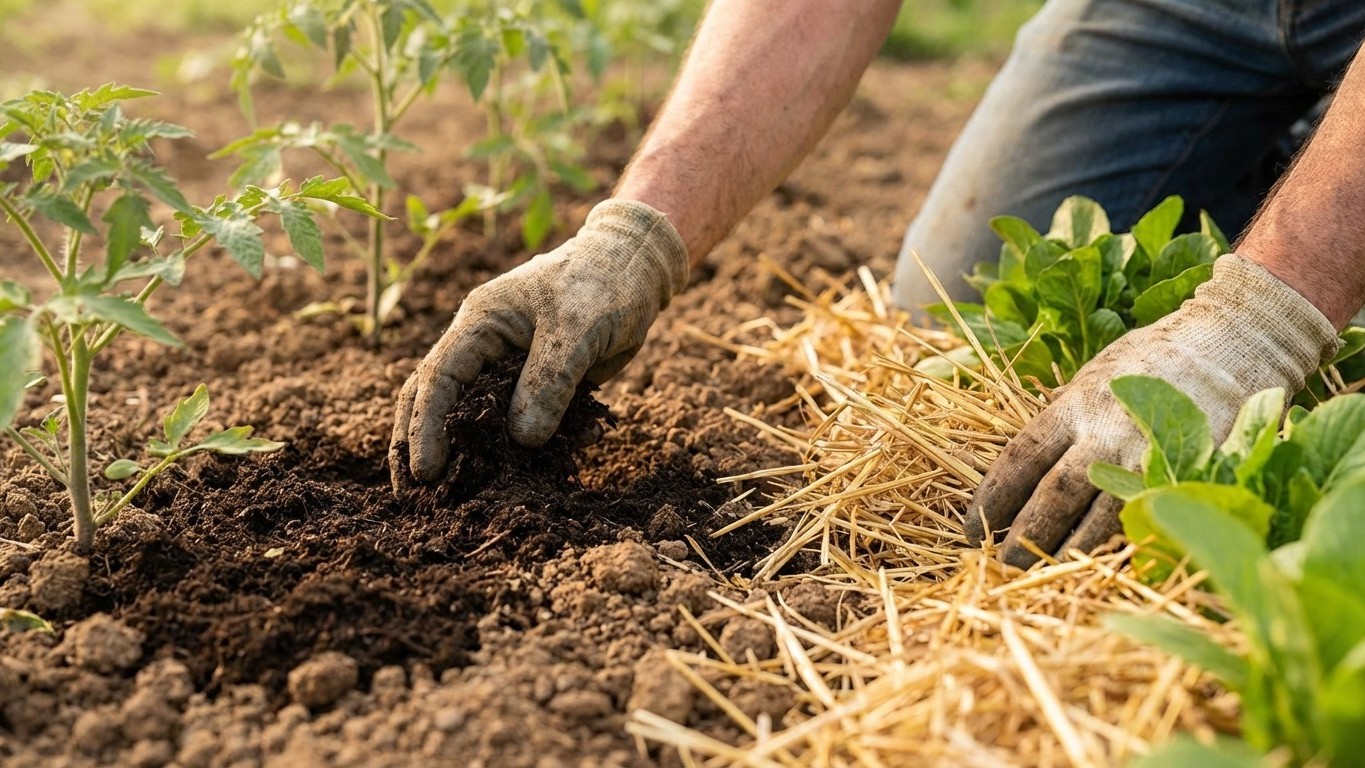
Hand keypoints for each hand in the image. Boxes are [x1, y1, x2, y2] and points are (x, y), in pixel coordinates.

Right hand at [390, 199, 687, 487]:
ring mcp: (505, 366)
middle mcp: (482, 346)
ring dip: (458, 454)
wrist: (635, 269)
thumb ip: (549, 382)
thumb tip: (522, 438)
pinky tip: (503, 482)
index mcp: (480, 323)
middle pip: (433, 398)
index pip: (438, 378)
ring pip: (469, 415)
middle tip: (411, 495)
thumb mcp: (577, 331)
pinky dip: (507, 451)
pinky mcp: (534, 384)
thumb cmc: (602, 285)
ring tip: (442, 499)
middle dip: (418, 444)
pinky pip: (512, 422)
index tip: (425, 472)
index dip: (427, 427)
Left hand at [967, 254, 1340, 567]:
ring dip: (1068, 553)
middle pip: (1055, 497)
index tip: (971, 528)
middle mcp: (1108, 434)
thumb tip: (1028, 462)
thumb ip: (1062, 418)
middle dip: (1025, 536)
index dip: (991, 498)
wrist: (1234, 341)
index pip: (1020, 459)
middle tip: (1002, 562)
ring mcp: (1151, 459)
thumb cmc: (1154, 357)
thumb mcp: (1093, 375)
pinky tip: (1100, 567)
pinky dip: (1120, 549)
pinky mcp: (1188, 477)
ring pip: (1100, 521)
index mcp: (1076, 406)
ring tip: (1043, 575)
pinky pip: (1148, 523)